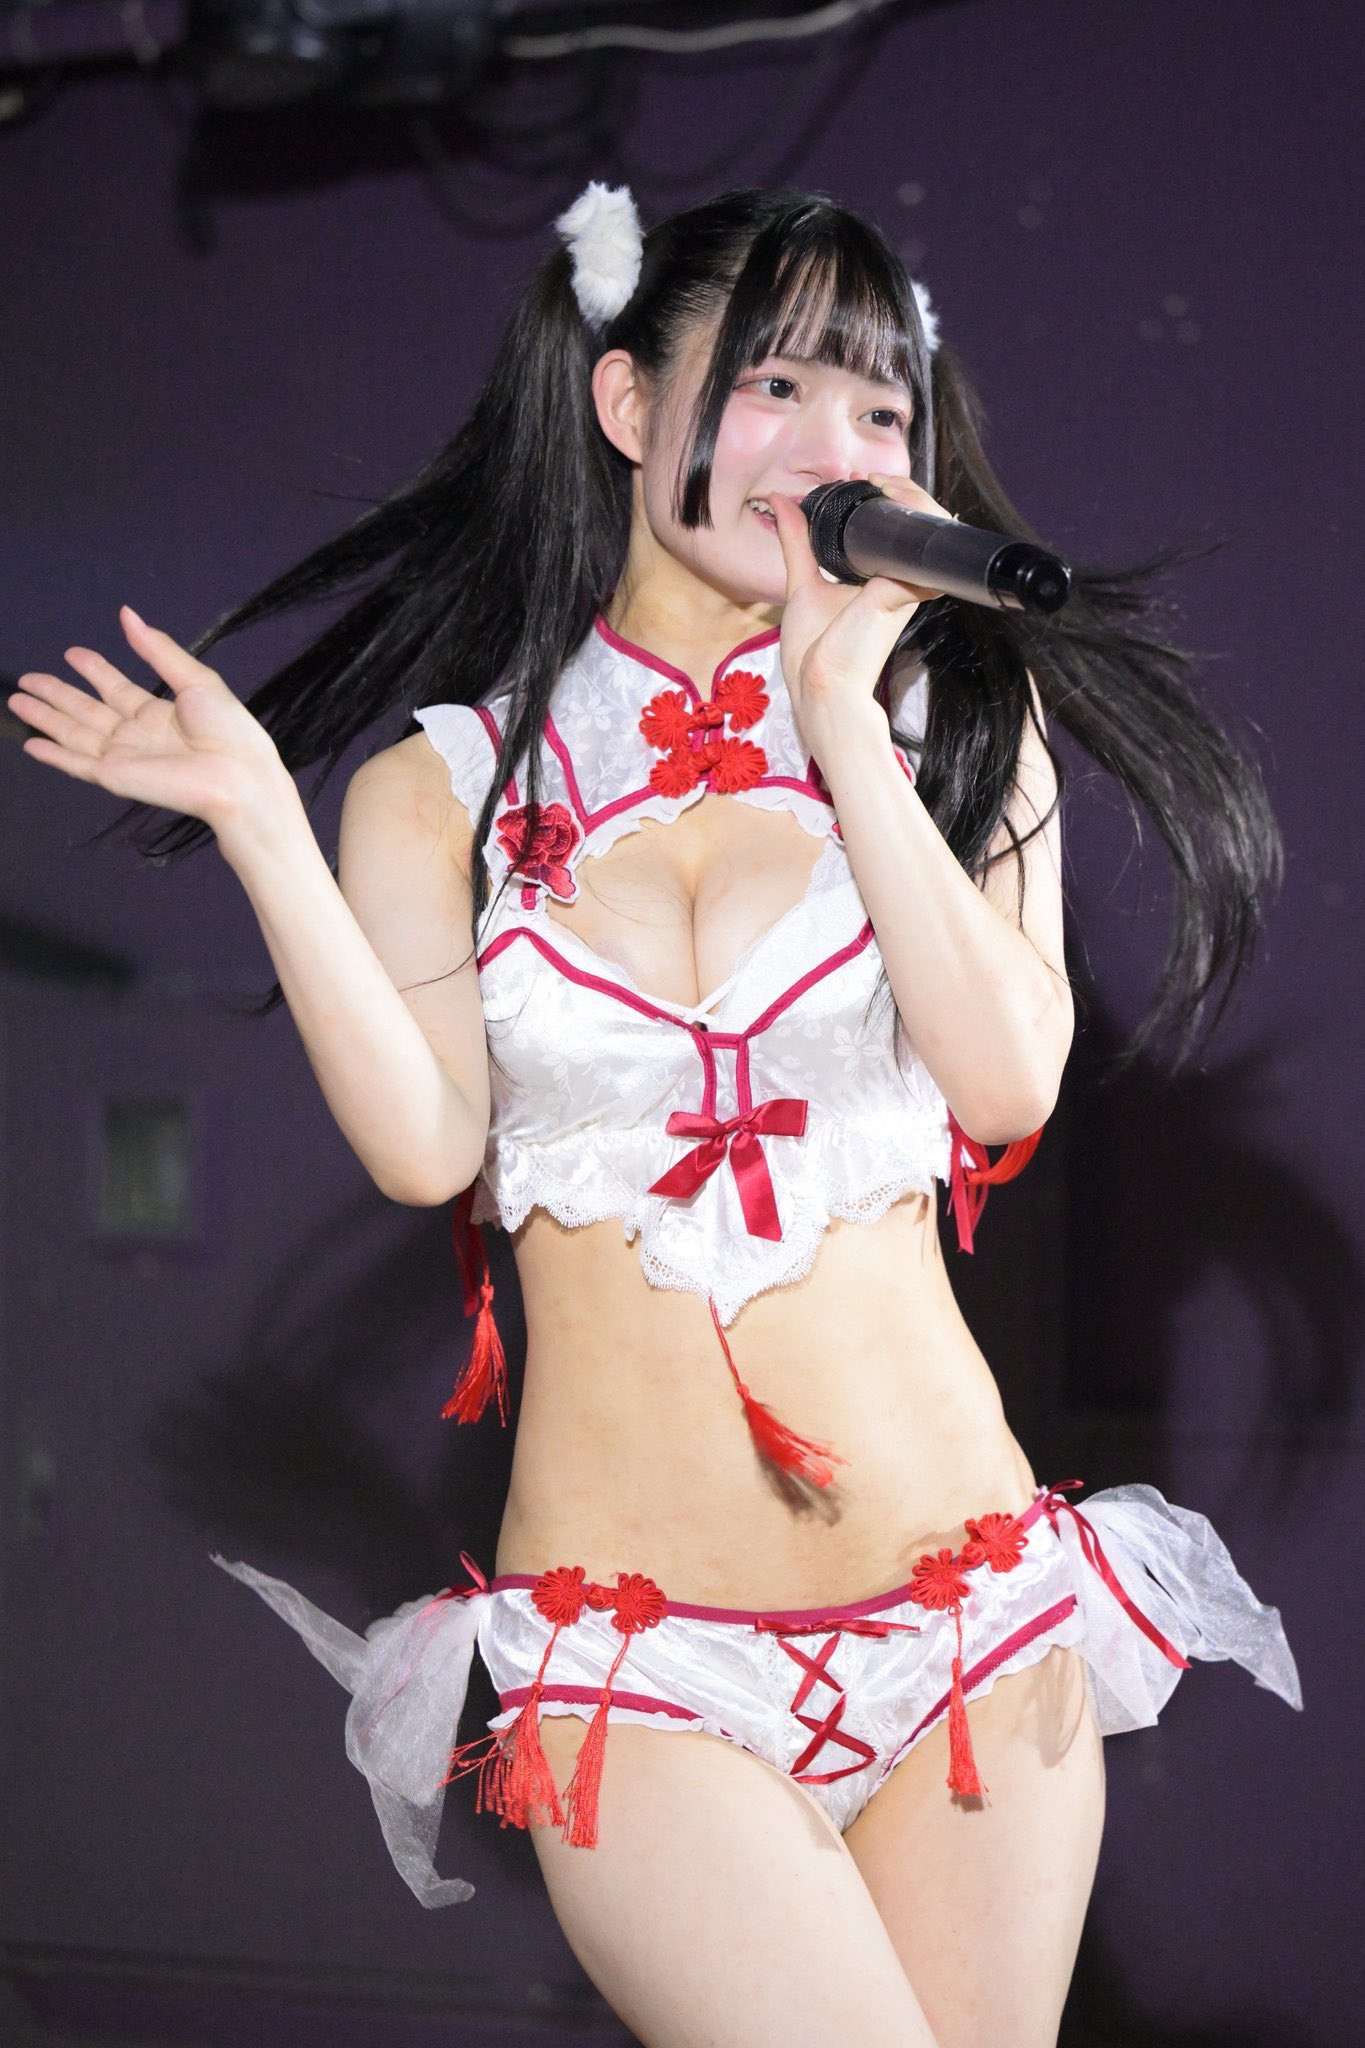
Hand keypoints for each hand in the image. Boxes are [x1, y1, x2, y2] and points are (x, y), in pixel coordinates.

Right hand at [9, 606, 293, 836]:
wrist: (238, 775)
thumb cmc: (228, 729)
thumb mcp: (195, 679)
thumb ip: (157, 650)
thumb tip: (127, 613)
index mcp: (157, 712)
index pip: (115, 688)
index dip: (93, 669)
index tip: (71, 653)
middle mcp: (135, 734)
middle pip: (85, 710)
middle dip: (56, 693)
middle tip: (26, 678)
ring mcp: (123, 756)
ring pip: (73, 733)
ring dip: (45, 717)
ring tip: (15, 700)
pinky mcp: (115, 777)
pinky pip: (76, 763)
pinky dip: (52, 754)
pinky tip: (30, 743)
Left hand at [768, 472, 951, 752]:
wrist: (820, 686)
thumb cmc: (816, 652)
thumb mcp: (802, 584)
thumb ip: (797, 543)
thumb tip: (783, 504)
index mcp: (881, 580)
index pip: (899, 532)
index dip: (890, 499)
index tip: (861, 480)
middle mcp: (900, 580)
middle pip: (921, 525)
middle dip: (906, 491)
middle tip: (873, 478)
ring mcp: (906, 585)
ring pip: (930, 528)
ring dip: (914, 497)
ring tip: (882, 483)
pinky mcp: (902, 590)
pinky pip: (920, 548)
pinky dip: (913, 516)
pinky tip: (889, 497)